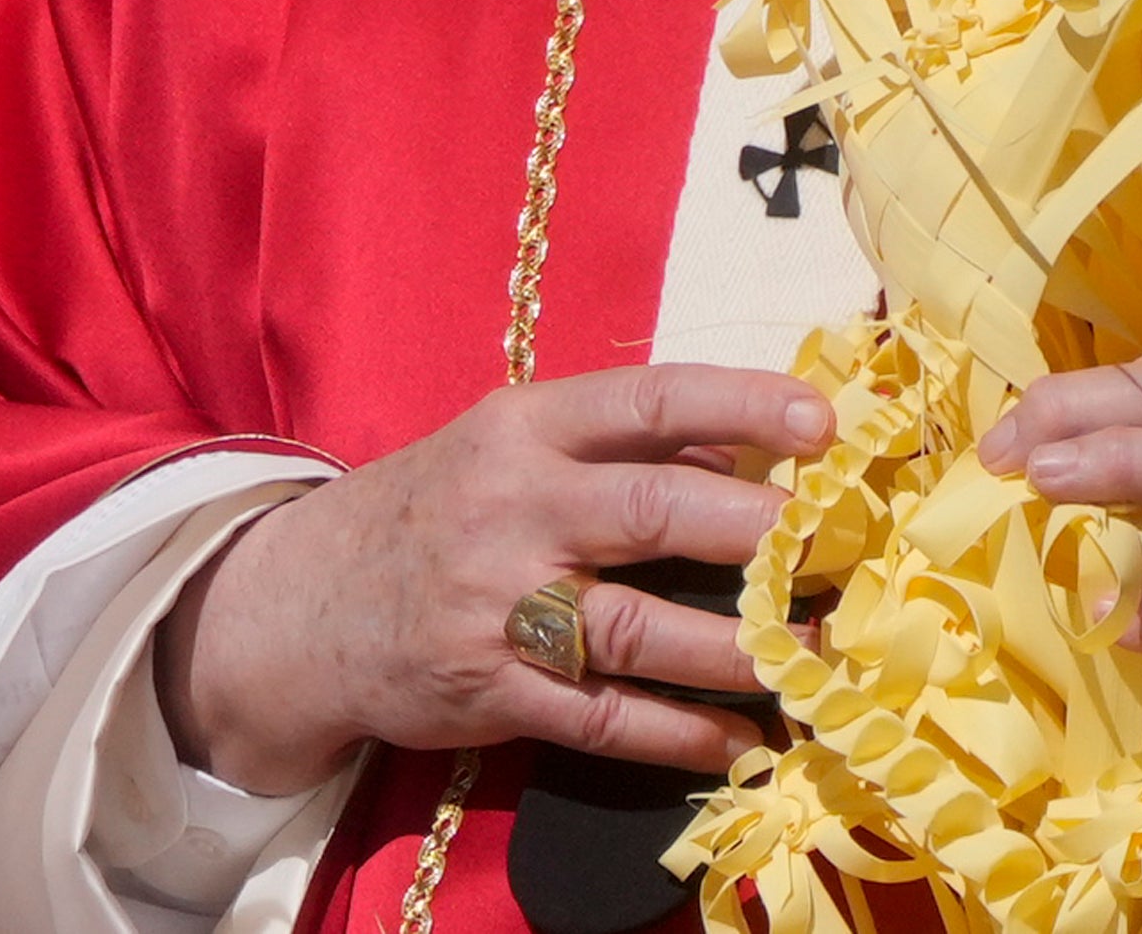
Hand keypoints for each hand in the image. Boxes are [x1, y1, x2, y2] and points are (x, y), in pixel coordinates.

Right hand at [160, 364, 831, 793]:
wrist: (305, 604)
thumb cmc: (441, 507)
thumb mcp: (510, 445)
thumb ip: (618, 445)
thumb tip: (752, 444)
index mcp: (526, 428)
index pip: (648, 402)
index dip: (741, 405)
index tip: (823, 421)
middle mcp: (514, 508)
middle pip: (655, 510)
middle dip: (756, 529)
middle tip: (837, 546)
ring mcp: (500, 607)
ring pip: (639, 628)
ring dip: (736, 646)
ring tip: (811, 653)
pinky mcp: (491, 693)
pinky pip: (602, 718)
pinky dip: (679, 733)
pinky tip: (741, 739)